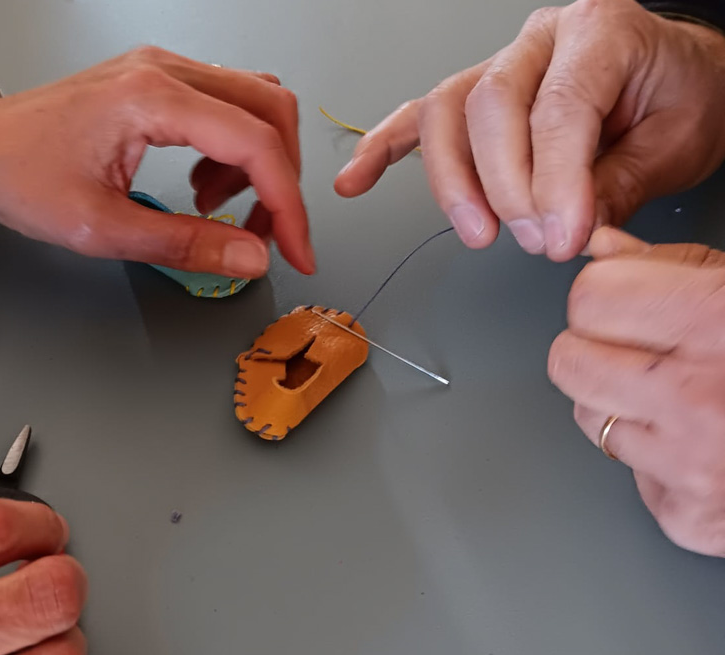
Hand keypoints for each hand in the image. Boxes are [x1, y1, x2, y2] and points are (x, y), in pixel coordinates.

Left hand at [0, 46, 313, 277]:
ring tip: (217, 212)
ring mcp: (161, 71)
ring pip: (253, 104)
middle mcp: (164, 70)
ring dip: (257, 164)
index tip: (297, 251)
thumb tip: (252, 257)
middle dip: (282, 179)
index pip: (255, 143)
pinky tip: (200, 189)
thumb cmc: (18, 176)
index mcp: (151, 98)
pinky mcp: (156, 83)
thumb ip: (185, 244)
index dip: (288, 204)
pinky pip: (223, 107)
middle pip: (270, 109)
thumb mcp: (102, 228)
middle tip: (265, 235)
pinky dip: (232, 152)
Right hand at [335, 0, 724, 259]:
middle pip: (488, 107)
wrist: (677, 79)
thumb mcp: (675, 143)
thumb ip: (619, 186)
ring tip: (477, 232)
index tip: (563, 239)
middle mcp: (539, 40)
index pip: (558, 110)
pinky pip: (417, 119)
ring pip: (445, 114)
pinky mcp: (473, 97)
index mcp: (599, 32)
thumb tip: (569, 231)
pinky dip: (382, 149)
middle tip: (534, 240)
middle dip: (504, 187)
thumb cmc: (680, 98)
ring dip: (451, 183)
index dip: (555, 182)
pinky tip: (355, 181)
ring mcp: (499, 65)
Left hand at [548, 227, 724, 555]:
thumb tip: (602, 250)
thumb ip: (676, 266)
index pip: (589, 297)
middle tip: (645, 347)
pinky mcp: (690, 518)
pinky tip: (707, 444)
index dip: (606, 293)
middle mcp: (699, 399)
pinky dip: (656, 458)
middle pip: (568, 360)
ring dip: (622, 404)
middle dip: (596, 347)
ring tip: (686, 397)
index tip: (626, 298)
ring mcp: (692, 467)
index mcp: (717, 324)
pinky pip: (631, 474)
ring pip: (590, 419)